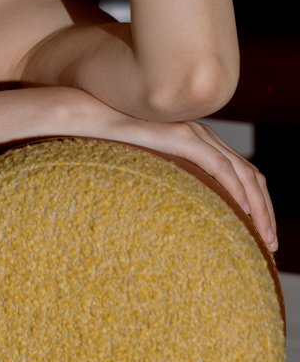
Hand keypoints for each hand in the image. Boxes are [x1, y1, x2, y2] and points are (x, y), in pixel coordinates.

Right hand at [93, 104, 276, 250]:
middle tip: (271, 244)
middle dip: (266, 210)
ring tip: (264, 237)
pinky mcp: (184, 136)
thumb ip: (169, 179)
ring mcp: (195, 132)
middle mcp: (203, 134)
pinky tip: (245, 212)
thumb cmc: (111, 144)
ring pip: (243, 173)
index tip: (260, 234)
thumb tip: (176, 213)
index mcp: (197, 140)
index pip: (240, 172)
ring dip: (260, 208)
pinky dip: (238, 191)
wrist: (89, 118)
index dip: (257, 202)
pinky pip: (221, 167)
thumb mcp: (149, 165)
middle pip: (250, 174)